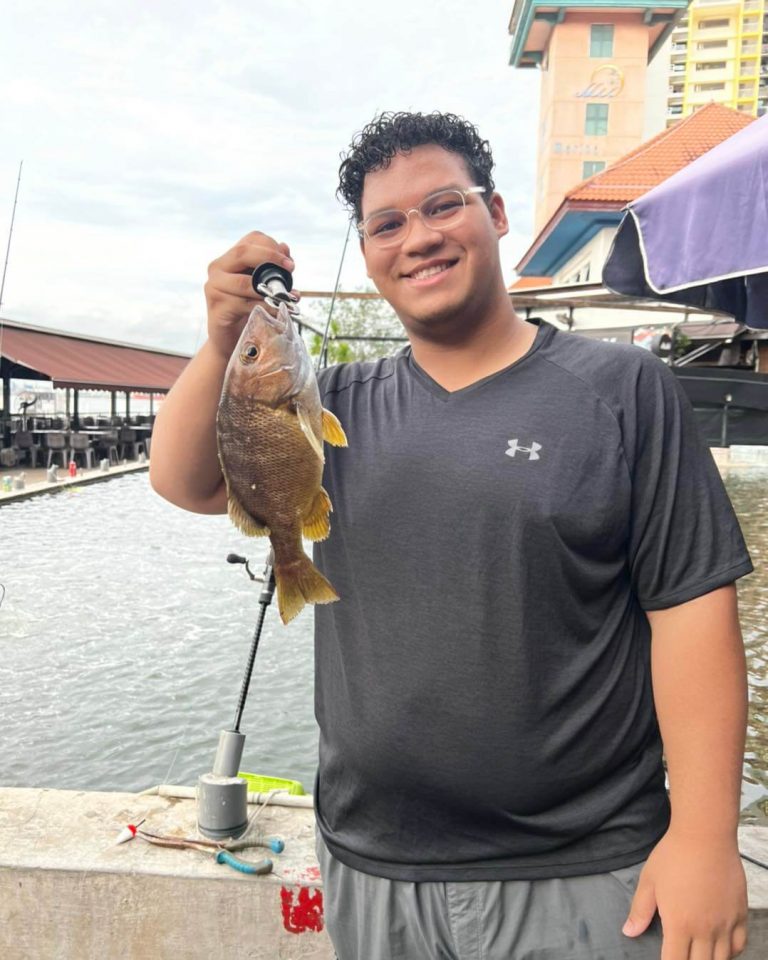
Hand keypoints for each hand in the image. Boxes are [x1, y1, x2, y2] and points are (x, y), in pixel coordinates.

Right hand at [204, 231, 295, 360]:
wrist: (231, 338)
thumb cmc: (248, 309)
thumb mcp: (262, 285)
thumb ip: (273, 268)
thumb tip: (285, 247)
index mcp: (229, 258)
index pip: (250, 240)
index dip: (271, 246)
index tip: (289, 262)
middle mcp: (217, 268)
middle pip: (243, 253)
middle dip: (270, 258)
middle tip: (290, 269)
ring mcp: (214, 287)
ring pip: (245, 283)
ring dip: (270, 290)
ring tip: (289, 297)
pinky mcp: (217, 307)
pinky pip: (244, 305)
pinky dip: (265, 308)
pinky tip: (277, 311)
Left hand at [622, 829, 747, 958]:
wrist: (705, 835)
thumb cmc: (673, 855)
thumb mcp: (649, 881)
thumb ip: (640, 910)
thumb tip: (629, 932)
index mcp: (679, 924)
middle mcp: (705, 930)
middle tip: (682, 955)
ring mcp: (725, 923)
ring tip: (699, 955)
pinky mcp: (740, 914)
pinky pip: (740, 945)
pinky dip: (731, 953)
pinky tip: (721, 949)